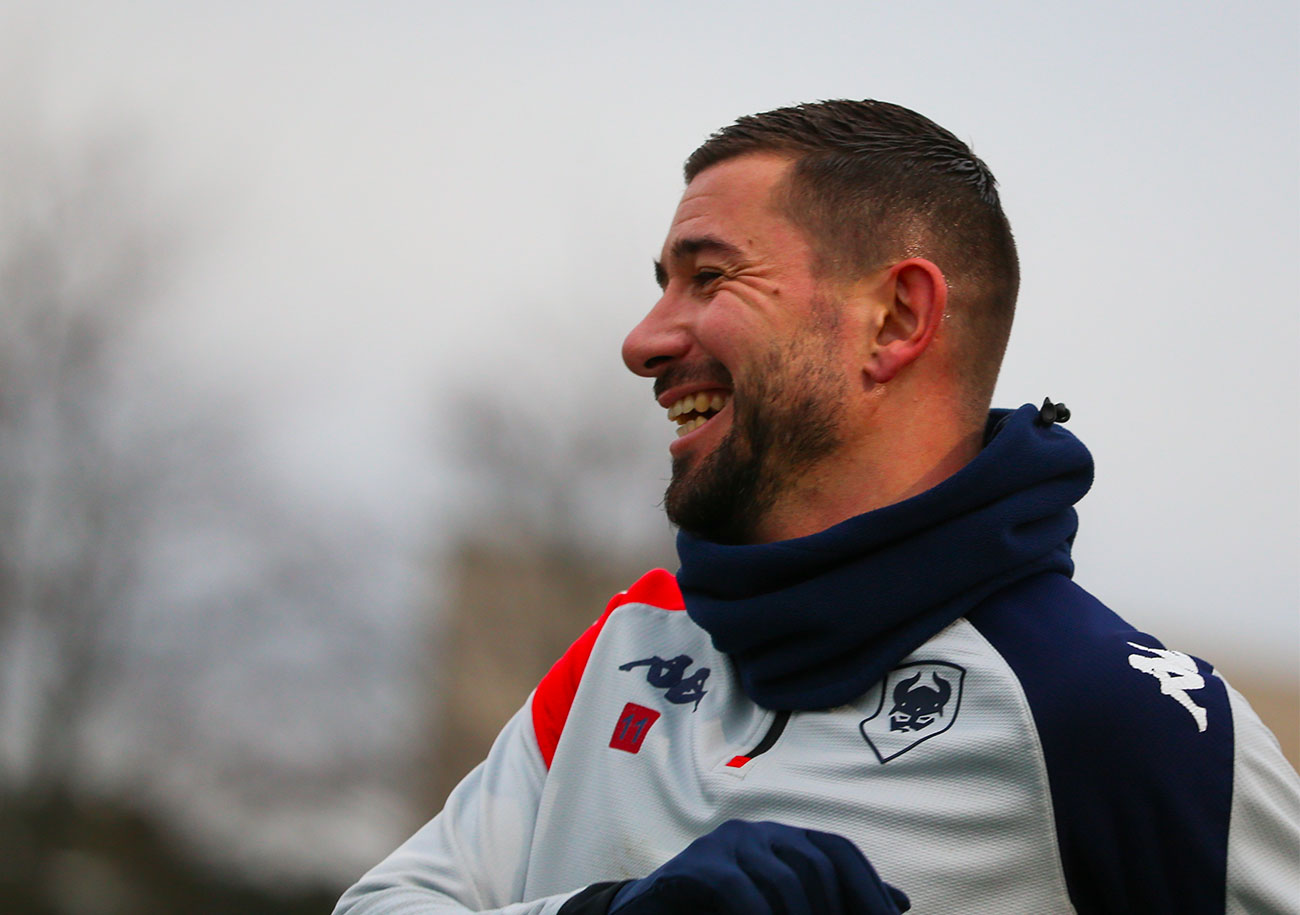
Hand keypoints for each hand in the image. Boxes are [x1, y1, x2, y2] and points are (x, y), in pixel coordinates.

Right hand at [609, 819, 908, 914]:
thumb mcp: (783, 910)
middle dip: (837, 911)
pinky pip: (741, 891)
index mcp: (782, 839)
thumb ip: (832, 901)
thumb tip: (900, 902)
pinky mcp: (696, 864)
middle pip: (816, 864)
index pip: (838, 851)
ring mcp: (724, 843)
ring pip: (784, 880)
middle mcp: (757, 831)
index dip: (867, 888)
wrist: (653, 914)